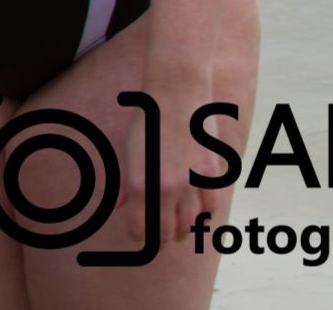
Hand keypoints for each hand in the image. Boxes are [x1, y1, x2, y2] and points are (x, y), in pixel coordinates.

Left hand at [119, 73, 226, 245]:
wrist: (177, 95)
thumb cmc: (149, 122)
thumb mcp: (129, 151)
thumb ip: (126, 184)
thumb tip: (120, 207)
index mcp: (140, 183)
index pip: (141, 230)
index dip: (139, 237)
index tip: (141, 235)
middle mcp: (166, 187)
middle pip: (167, 234)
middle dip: (162, 238)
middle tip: (161, 234)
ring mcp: (191, 182)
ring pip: (191, 225)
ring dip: (183, 227)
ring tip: (178, 223)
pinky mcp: (211, 175)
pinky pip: (210, 207)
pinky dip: (203, 211)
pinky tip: (195, 205)